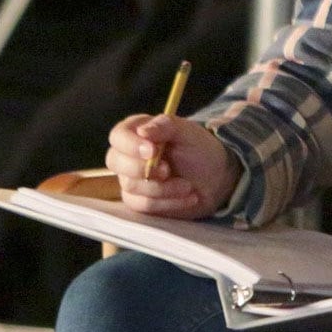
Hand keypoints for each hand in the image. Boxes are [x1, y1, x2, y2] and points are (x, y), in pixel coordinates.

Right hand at [107, 113, 235, 218]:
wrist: (216, 178)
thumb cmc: (200, 150)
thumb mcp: (189, 132)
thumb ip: (167, 126)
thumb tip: (143, 130)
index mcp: (137, 132)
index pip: (118, 136)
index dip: (131, 145)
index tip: (152, 151)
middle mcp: (128, 155)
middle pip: (116, 162)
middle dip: (144, 169)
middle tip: (168, 170)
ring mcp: (130, 179)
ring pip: (131, 186)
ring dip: (163, 188)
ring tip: (187, 186)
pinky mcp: (138, 200)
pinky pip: (143, 205)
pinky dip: (169, 202)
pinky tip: (188, 197)